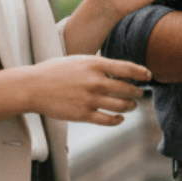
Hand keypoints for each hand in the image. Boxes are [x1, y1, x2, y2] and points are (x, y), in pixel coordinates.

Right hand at [26, 57, 151, 125]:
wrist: (32, 87)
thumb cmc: (56, 71)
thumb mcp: (80, 60)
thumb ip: (99, 65)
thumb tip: (119, 70)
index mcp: (96, 64)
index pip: (128, 68)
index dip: (142, 73)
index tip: (149, 76)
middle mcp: (96, 81)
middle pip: (128, 89)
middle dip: (137, 92)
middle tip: (140, 93)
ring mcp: (91, 99)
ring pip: (122, 105)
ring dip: (130, 106)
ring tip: (132, 105)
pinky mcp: (83, 114)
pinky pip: (108, 120)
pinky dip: (118, 120)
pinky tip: (120, 118)